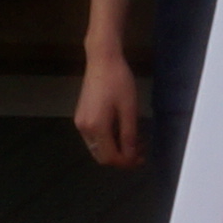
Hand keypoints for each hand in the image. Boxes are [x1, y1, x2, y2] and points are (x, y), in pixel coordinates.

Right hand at [72, 51, 143, 168]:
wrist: (102, 60)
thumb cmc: (119, 81)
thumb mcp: (129, 109)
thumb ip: (129, 135)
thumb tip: (131, 156)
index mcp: (96, 127)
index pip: (110, 157)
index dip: (126, 162)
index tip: (141, 159)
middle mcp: (84, 128)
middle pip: (101, 156)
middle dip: (120, 158)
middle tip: (139, 152)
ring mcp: (80, 122)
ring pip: (97, 147)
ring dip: (114, 149)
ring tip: (134, 142)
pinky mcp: (81, 116)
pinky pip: (94, 137)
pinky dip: (108, 140)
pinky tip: (121, 131)